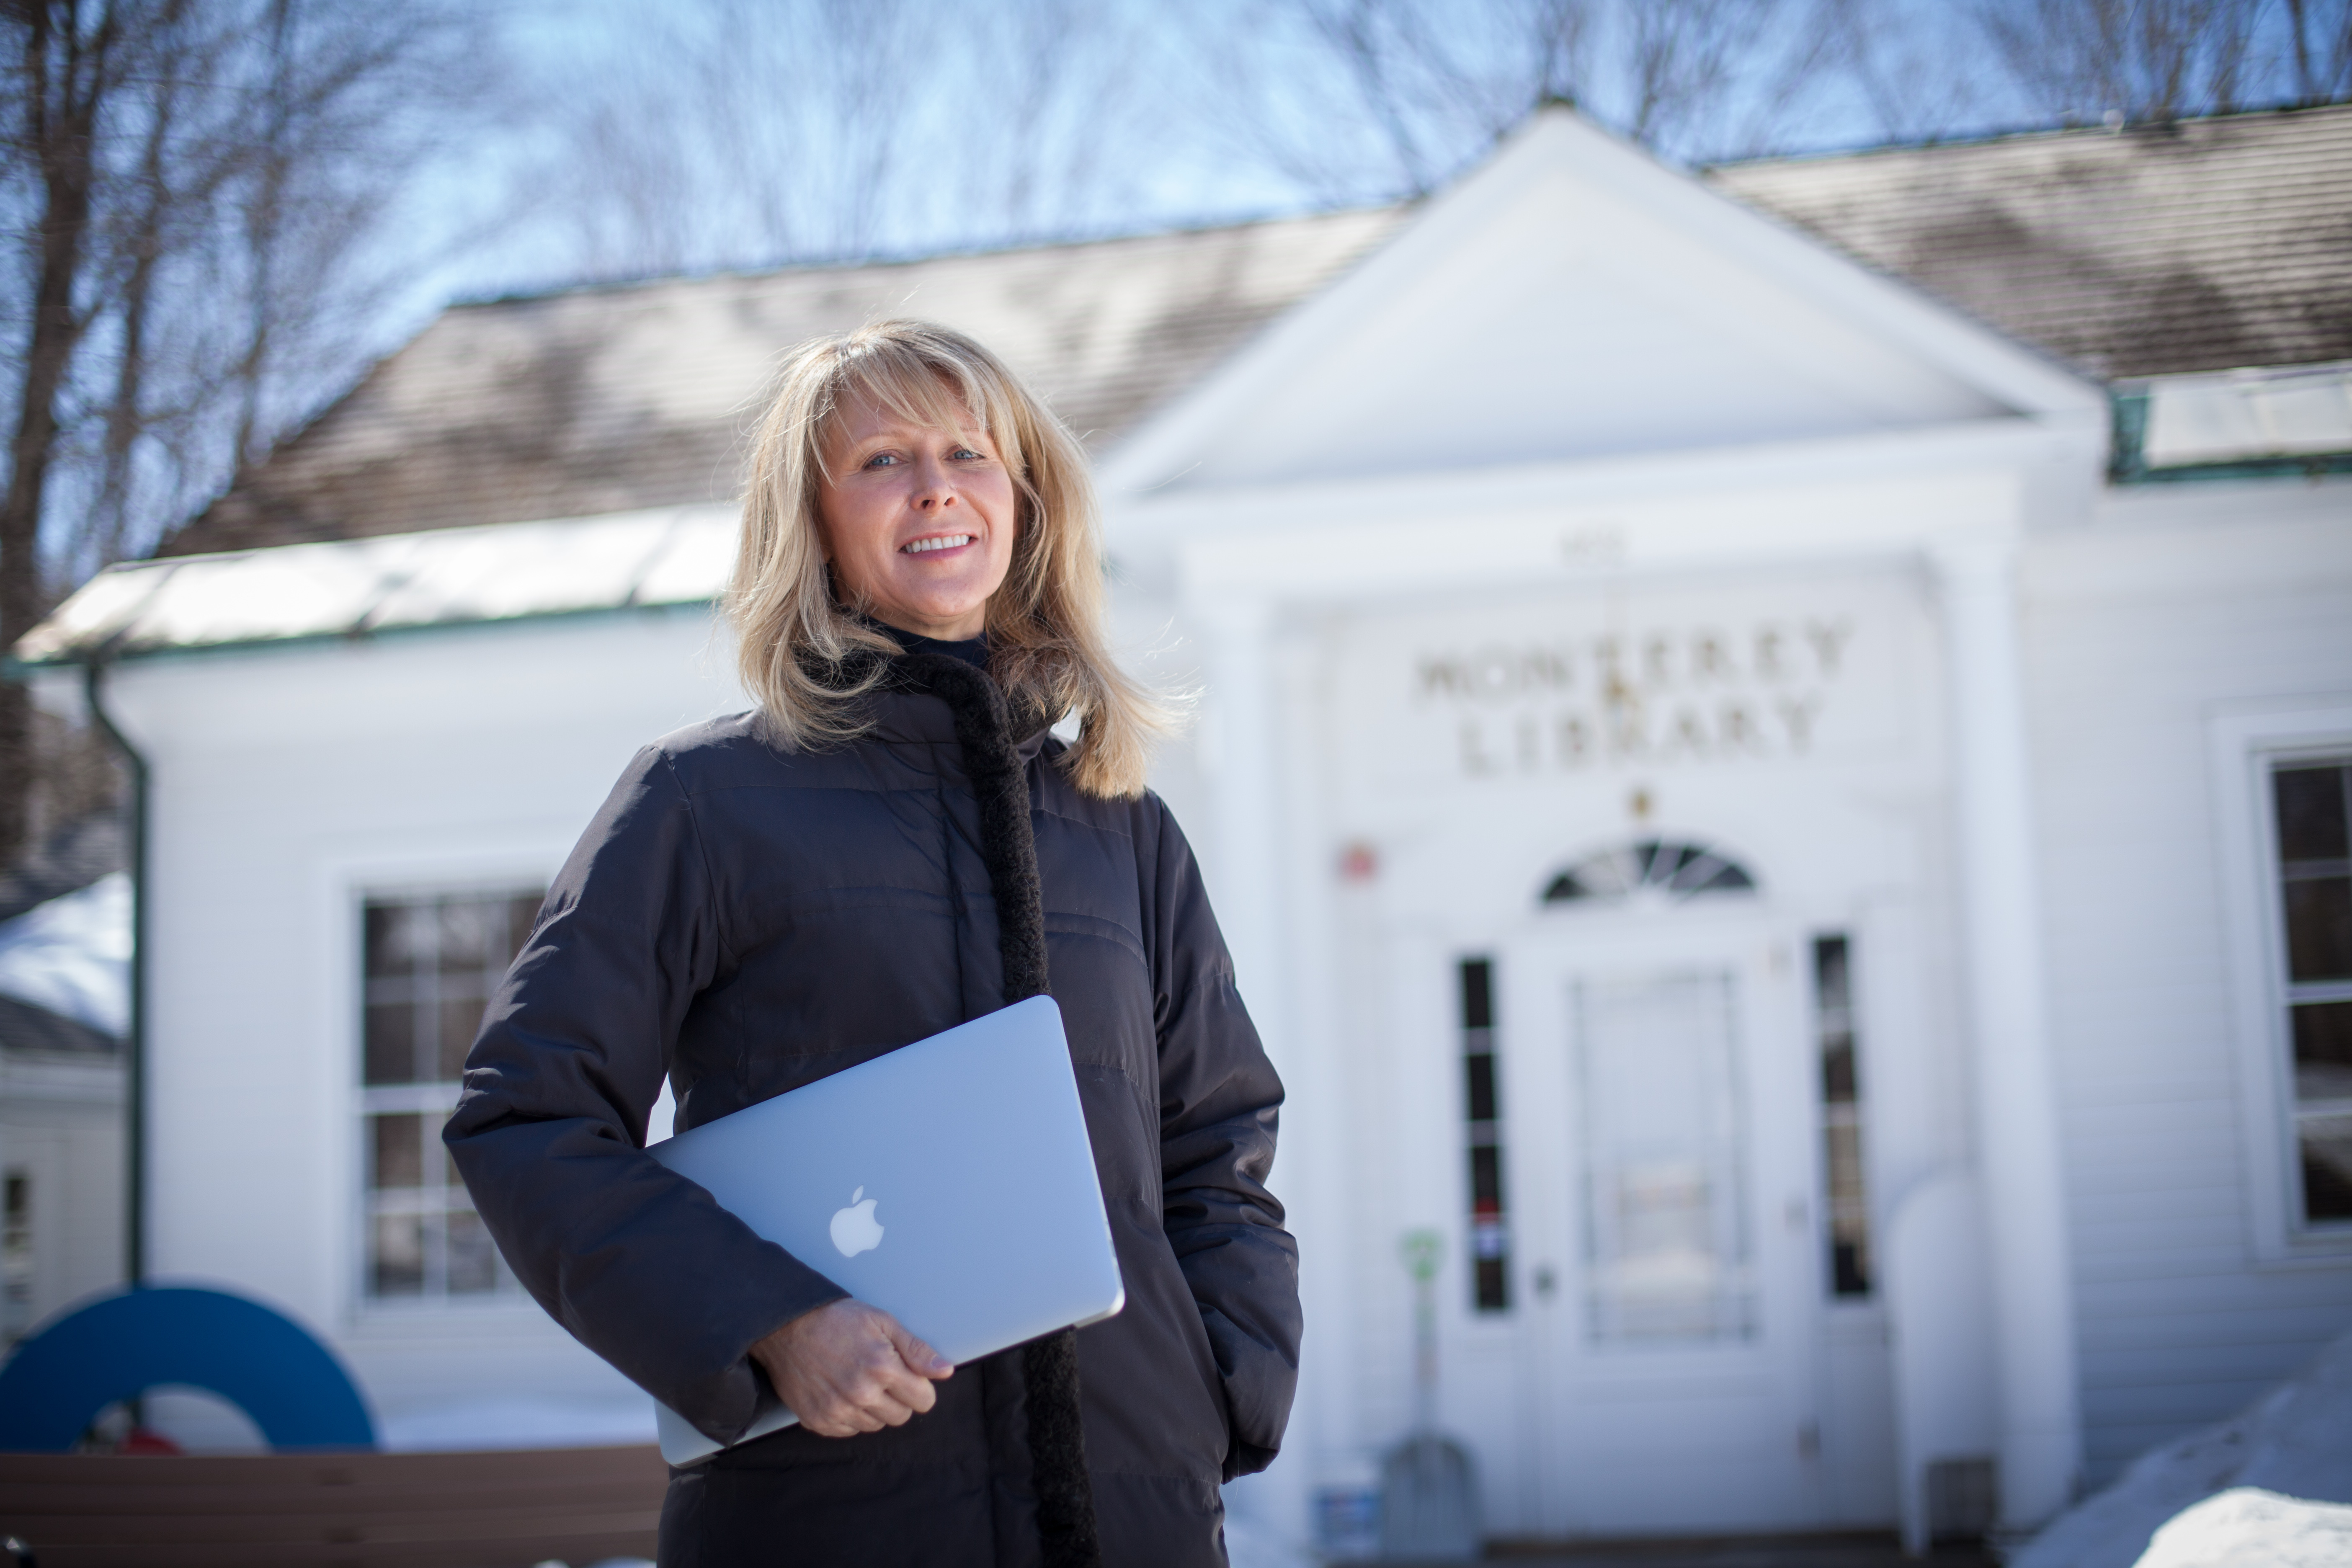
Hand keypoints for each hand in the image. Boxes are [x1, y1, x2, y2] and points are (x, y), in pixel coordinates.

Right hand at [748, 1299, 952, 1437]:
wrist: (787, 1326)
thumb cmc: (837, 1320)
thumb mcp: (883, 1322)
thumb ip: (917, 1349)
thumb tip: (946, 1371)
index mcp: (882, 1368)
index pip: (923, 1400)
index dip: (920, 1387)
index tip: (909, 1377)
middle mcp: (861, 1394)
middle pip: (901, 1416)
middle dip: (899, 1398)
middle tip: (881, 1376)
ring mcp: (838, 1410)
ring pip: (876, 1425)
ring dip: (874, 1408)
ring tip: (859, 1381)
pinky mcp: (818, 1420)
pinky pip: (850, 1431)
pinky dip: (851, 1416)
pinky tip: (842, 1392)